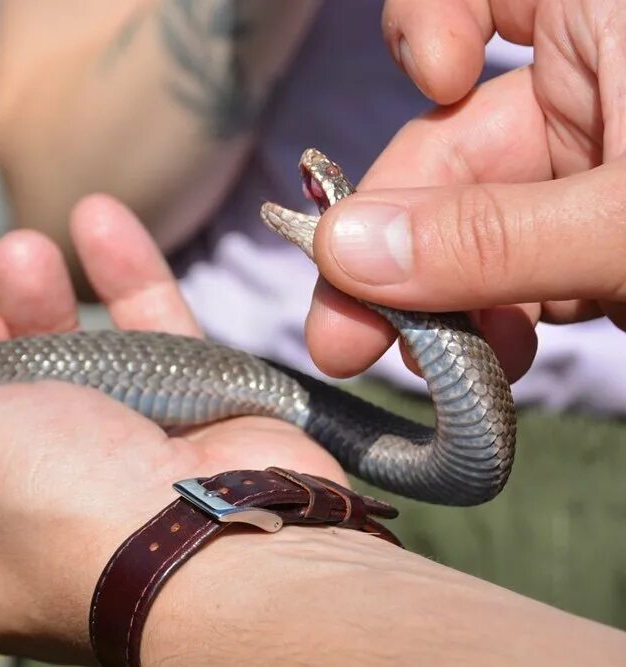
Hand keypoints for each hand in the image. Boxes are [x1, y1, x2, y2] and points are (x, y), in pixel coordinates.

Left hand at [0, 195, 343, 663]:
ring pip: (68, 371)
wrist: (202, 536)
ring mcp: (114, 473)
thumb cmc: (45, 506)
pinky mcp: (186, 425)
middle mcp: (30, 519)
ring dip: (38, 302)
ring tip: (19, 253)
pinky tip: (98, 217)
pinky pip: (152, 340)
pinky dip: (127, 279)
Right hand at [303, 0, 625, 381]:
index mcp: (607, 26)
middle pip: (451, 146)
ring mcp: (593, 173)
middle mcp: (591, 91)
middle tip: (343, 332)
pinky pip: (518, 275)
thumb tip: (340, 251)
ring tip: (428, 366)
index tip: (434, 81)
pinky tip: (489, 364)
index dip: (430, 24)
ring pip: (473, 227)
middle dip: (395, 243)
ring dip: (438, 304)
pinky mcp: (595, 243)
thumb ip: (491, 236)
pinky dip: (494, 324)